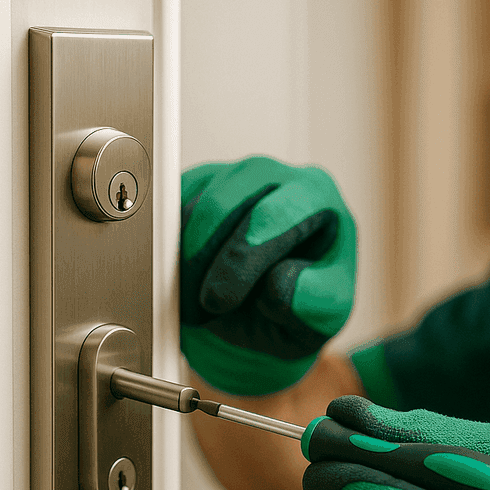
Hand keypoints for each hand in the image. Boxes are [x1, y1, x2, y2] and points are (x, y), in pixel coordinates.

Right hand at [180, 157, 355, 395]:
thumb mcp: (324, 314)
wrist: (269, 307)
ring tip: (193, 306)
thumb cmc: (302, 302)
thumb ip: (314, 302)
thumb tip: (276, 283)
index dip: (239, 260)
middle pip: (222, 204)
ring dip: (181, 262)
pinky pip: (165, 210)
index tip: (218, 301)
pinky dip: (166, 251)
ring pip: (188, 207)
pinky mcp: (195, 184)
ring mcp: (230, 175)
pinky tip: (183, 284)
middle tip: (199, 309)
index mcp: (315, 196)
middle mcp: (273, 175)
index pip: (272, 215)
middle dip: (202, 261)